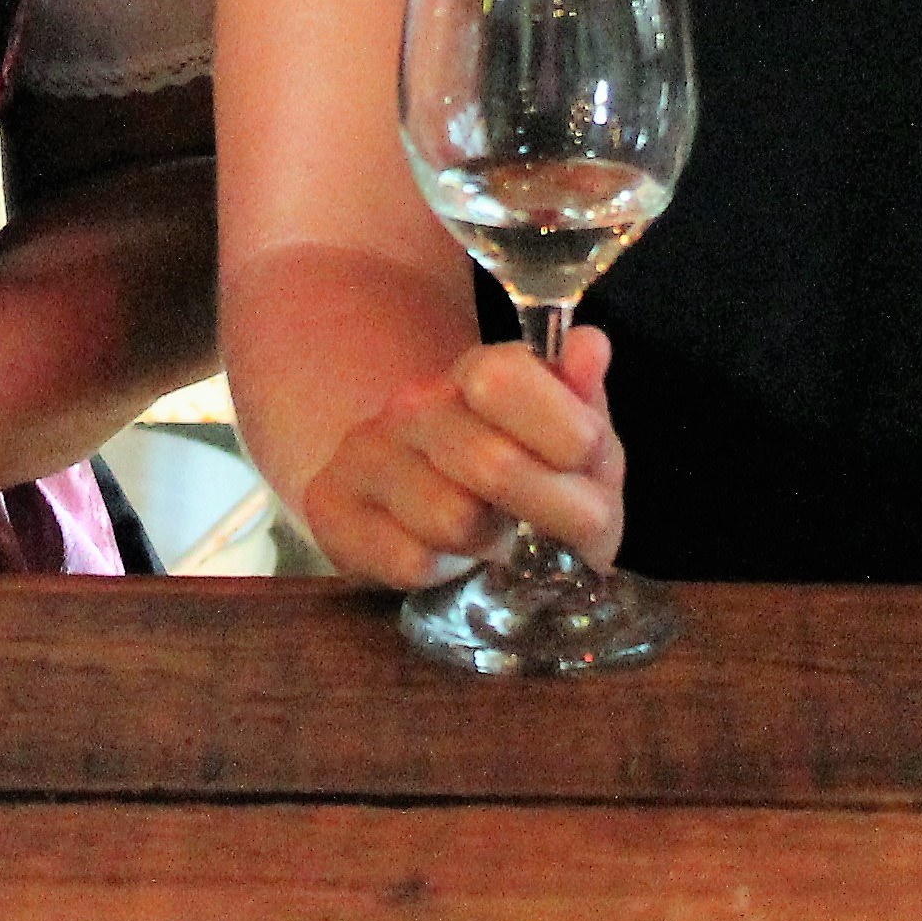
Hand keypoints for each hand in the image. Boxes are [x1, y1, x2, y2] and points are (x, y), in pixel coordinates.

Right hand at [293, 325, 624, 591]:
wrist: (421, 512)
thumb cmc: (519, 475)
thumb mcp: (570, 444)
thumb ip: (582, 400)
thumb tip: (591, 347)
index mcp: (477, 374)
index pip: (503, 378)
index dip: (563, 430)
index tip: (587, 461)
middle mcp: (414, 406)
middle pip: (491, 464)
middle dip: (551, 509)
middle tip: (565, 526)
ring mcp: (366, 456)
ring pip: (451, 520)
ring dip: (491, 545)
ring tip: (496, 538)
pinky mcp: (330, 509)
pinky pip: (410, 562)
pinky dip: (445, 573)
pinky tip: (449, 559)